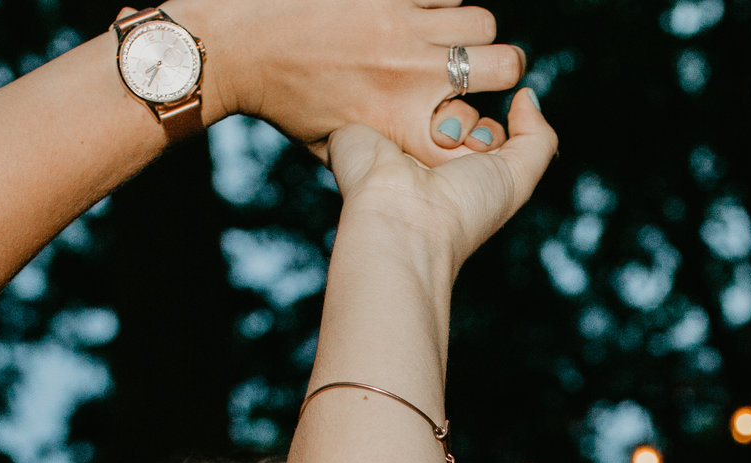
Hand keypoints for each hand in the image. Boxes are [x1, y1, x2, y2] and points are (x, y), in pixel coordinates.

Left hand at [180, 0, 526, 163]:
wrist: (243, 46)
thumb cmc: (289, 104)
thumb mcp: (338, 147)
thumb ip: (390, 154)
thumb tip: (442, 158)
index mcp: (402, 123)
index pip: (487, 131)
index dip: (496, 121)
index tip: (480, 113)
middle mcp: (412, 75)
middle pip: (507, 63)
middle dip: (502, 64)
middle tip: (481, 64)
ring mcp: (402, 27)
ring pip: (481, 20)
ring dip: (469, 28)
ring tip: (443, 34)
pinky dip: (439, 2)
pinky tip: (417, 12)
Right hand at [325, 86, 555, 269]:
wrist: (402, 219)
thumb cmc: (462, 208)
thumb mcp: (518, 177)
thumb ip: (538, 138)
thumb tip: (527, 96)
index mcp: (462, 176)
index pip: (486, 129)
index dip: (489, 133)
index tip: (480, 152)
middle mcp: (430, 160)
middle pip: (460, 110)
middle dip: (465, 122)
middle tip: (455, 147)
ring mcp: (397, 142)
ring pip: (430, 98)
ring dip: (439, 115)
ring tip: (433, 140)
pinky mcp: (364, 126)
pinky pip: (390, 89)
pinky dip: (401, 99)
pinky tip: (402, 128)